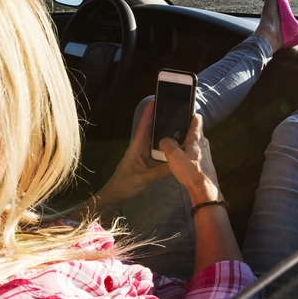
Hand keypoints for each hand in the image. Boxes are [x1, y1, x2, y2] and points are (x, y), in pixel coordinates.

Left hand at [84, 100, 170, 217]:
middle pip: (152, 132)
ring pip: (158, 143)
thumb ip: (159, 171)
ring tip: (181, 127)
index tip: (156, 101)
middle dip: (162, 121)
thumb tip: (176, 164)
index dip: (148, 114)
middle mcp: (141, 150)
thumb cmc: (124, 185)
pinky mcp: (149, 165)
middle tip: (175, 112)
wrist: (116, 197)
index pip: (143, 127)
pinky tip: (178, 148)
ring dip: (167, 136)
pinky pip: (161, 155)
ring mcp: (146, 157)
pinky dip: (168, 151)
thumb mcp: (142, 178)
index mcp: (136, 148)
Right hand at [159, 113, 221, 203]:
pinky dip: (186, 156)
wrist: (204, 189)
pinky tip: (179, 164)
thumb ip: (166, 144)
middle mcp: (203, 143)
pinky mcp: (204, 162)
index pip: (196, 118)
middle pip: (192, 132)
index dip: (189, 114)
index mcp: (196, 137)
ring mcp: (205, 153)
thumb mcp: (173, 156)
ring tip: (172, 152)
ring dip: (183, 146)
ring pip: (192, 144)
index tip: (182, 113)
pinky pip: (193, 155)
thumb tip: (164, 141)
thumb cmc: (191, 172)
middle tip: (170, 136)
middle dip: (182, 132)